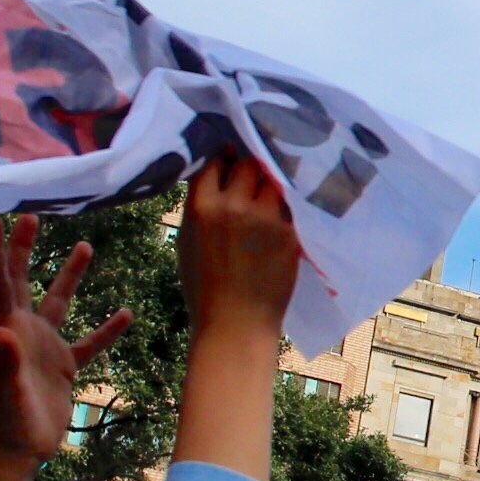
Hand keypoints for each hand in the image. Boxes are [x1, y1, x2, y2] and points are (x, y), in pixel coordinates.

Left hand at [0, 213, 134, 464]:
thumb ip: (4, 362)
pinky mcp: (63, 366)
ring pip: (57, 303)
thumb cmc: (7, 424)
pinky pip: (88, 343)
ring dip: (69, 275)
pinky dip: (106, 330)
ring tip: (85, 245)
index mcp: (7, 329)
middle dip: (23, 248)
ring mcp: (44, 347)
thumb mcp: (8, 393)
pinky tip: (126, 314)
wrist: (17, 453)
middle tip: (31, 214)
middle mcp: (22, 331)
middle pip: (21, 280)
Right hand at [177, 156, 303, 343]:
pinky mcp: (289, 232)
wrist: (235, 324)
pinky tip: (291, 206)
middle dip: (252, 167)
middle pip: (248, 165)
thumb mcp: (187, 242)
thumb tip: (214, 175)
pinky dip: (289, 204)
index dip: (224, 158)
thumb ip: (199, 207)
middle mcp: (232, 206)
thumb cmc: (205, 288)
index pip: (215, 163)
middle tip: (257, 173)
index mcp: (201, 207)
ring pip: (273, 181)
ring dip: (273, 182)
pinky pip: (292, 205)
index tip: (232, 156)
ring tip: (275, 189)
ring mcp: (264, 218)